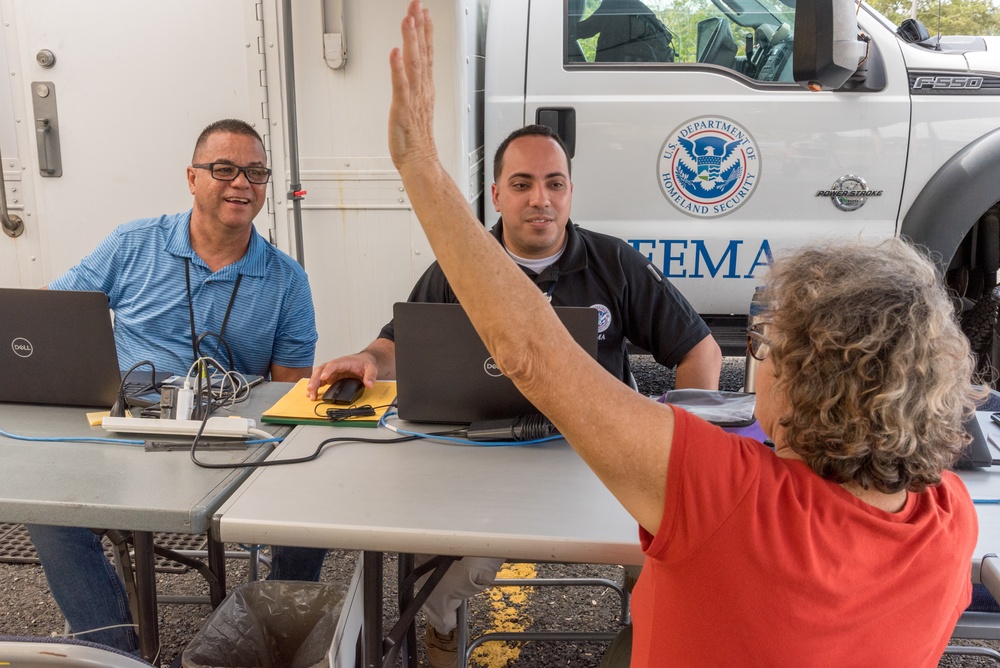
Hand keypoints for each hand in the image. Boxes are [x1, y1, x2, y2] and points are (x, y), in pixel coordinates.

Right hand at [305, 353, 378, 399]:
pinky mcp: (331, 377)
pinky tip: (311, 394)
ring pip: (318, 376)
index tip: (323, 377)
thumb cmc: (365, 363)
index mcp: (343, 362)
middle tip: (311, 389)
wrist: (364, 361)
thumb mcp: (371, 368)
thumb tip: (369, 384)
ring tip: (310, 395)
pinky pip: (320, 381)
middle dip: (315, 379)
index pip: (333, 365)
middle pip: (321, 370)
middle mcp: (335, 366)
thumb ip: (370, 376)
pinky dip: (315, 387)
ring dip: (313, 384)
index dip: (327, 371)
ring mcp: (332, 372)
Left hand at [388, 1, 437, 172]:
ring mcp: (413, 98)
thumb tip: (411, 71)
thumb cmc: (417, 138)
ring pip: (413, 63)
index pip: (427, 53)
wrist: (419, 160)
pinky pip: (400, 86)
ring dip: (411, 41)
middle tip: (417, 5)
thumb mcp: (417, 106)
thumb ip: (415, 86)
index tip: (423, 11)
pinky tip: (394, 53)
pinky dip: (397, 69)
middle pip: (422, 52)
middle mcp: (421, 89)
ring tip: (408, 20)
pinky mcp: (402, 109)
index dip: (425, 30)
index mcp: (425, 87)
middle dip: (419, 27)